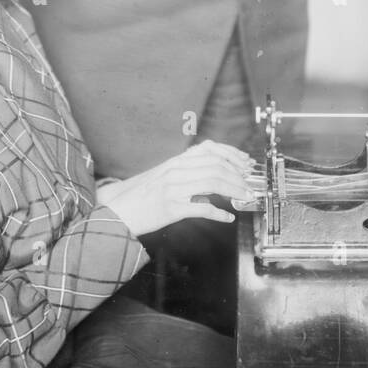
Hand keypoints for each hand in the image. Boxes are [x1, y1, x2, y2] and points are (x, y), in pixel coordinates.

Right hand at [96, 140, 255, 234]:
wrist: (118, 210)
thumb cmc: (142, 194)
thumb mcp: (164, 175)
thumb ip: (187, 170)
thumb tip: (213, 172)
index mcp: (176, 161)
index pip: (210, 150)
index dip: (232, 155)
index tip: (245, 163)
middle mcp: (175, 170)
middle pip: (216, 166)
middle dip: (238, 176)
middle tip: (249, 186)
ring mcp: (173, 188)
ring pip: (212, 183)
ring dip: (233, 191)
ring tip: (244, 198)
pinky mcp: (171, 208)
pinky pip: (201, 209)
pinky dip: (218, 213)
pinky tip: (227, 218)